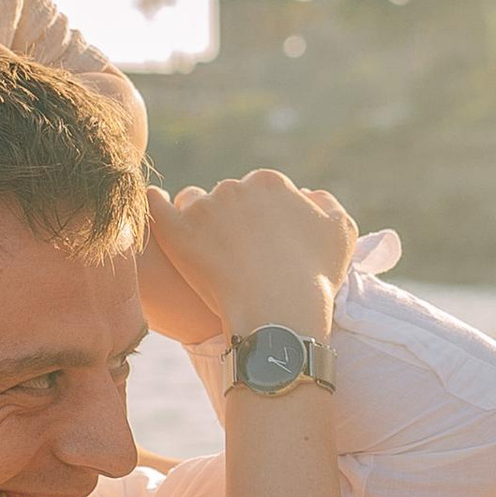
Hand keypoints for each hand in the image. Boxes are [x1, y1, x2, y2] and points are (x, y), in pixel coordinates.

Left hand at [149, 171, 356, 336]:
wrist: (279, 313)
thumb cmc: (314, 278)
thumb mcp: (340, 234)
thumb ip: (326, 205)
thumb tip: (308, 194)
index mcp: (271, 183)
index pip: (258, 191)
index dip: (258, 216)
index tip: (259, 241)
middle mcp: (235, 186)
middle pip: (225, 196)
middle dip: (228, 217)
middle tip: (234, 253)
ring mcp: (203, 207)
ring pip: (192, 203)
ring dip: (195, 217)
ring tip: (203, 249)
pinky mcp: (176, 230)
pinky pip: (156, 208)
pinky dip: (155, 206)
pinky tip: (156, 208)